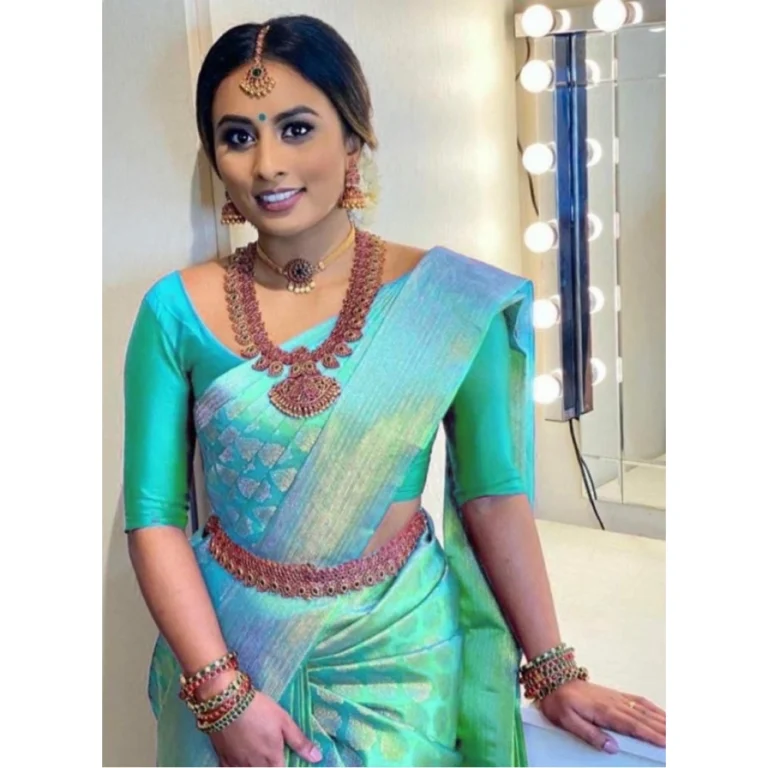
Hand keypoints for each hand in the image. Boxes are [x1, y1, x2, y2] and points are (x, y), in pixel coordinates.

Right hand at [209, 690, 322, 766]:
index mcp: (272, 758)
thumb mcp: (284, 721)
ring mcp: (237, 764)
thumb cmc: (260, 710)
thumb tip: (317, 758)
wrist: (227, 703)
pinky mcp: (223, 758)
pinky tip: (239, 765)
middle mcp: (255, 766)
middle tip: (273, 760)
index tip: (284, 763)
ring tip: (258, 761)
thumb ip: (299, 741)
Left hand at [537, 680, 665, 753]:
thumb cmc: (559, 702)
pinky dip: (653, 708)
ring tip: (677, 729)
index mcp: (604, 712)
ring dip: (662, 719)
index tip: (667, 744)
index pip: (633, 726)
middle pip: (644, 718)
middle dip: (663, 730)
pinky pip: (638, 700)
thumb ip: (590, 734)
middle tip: (679, 741)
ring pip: (644, 709)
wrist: (554, 678)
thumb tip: (613, 747)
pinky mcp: (615, 694)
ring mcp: (616, 697)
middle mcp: (614, 703)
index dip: (651, 735)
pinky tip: (661, 714)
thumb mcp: (567, 721)